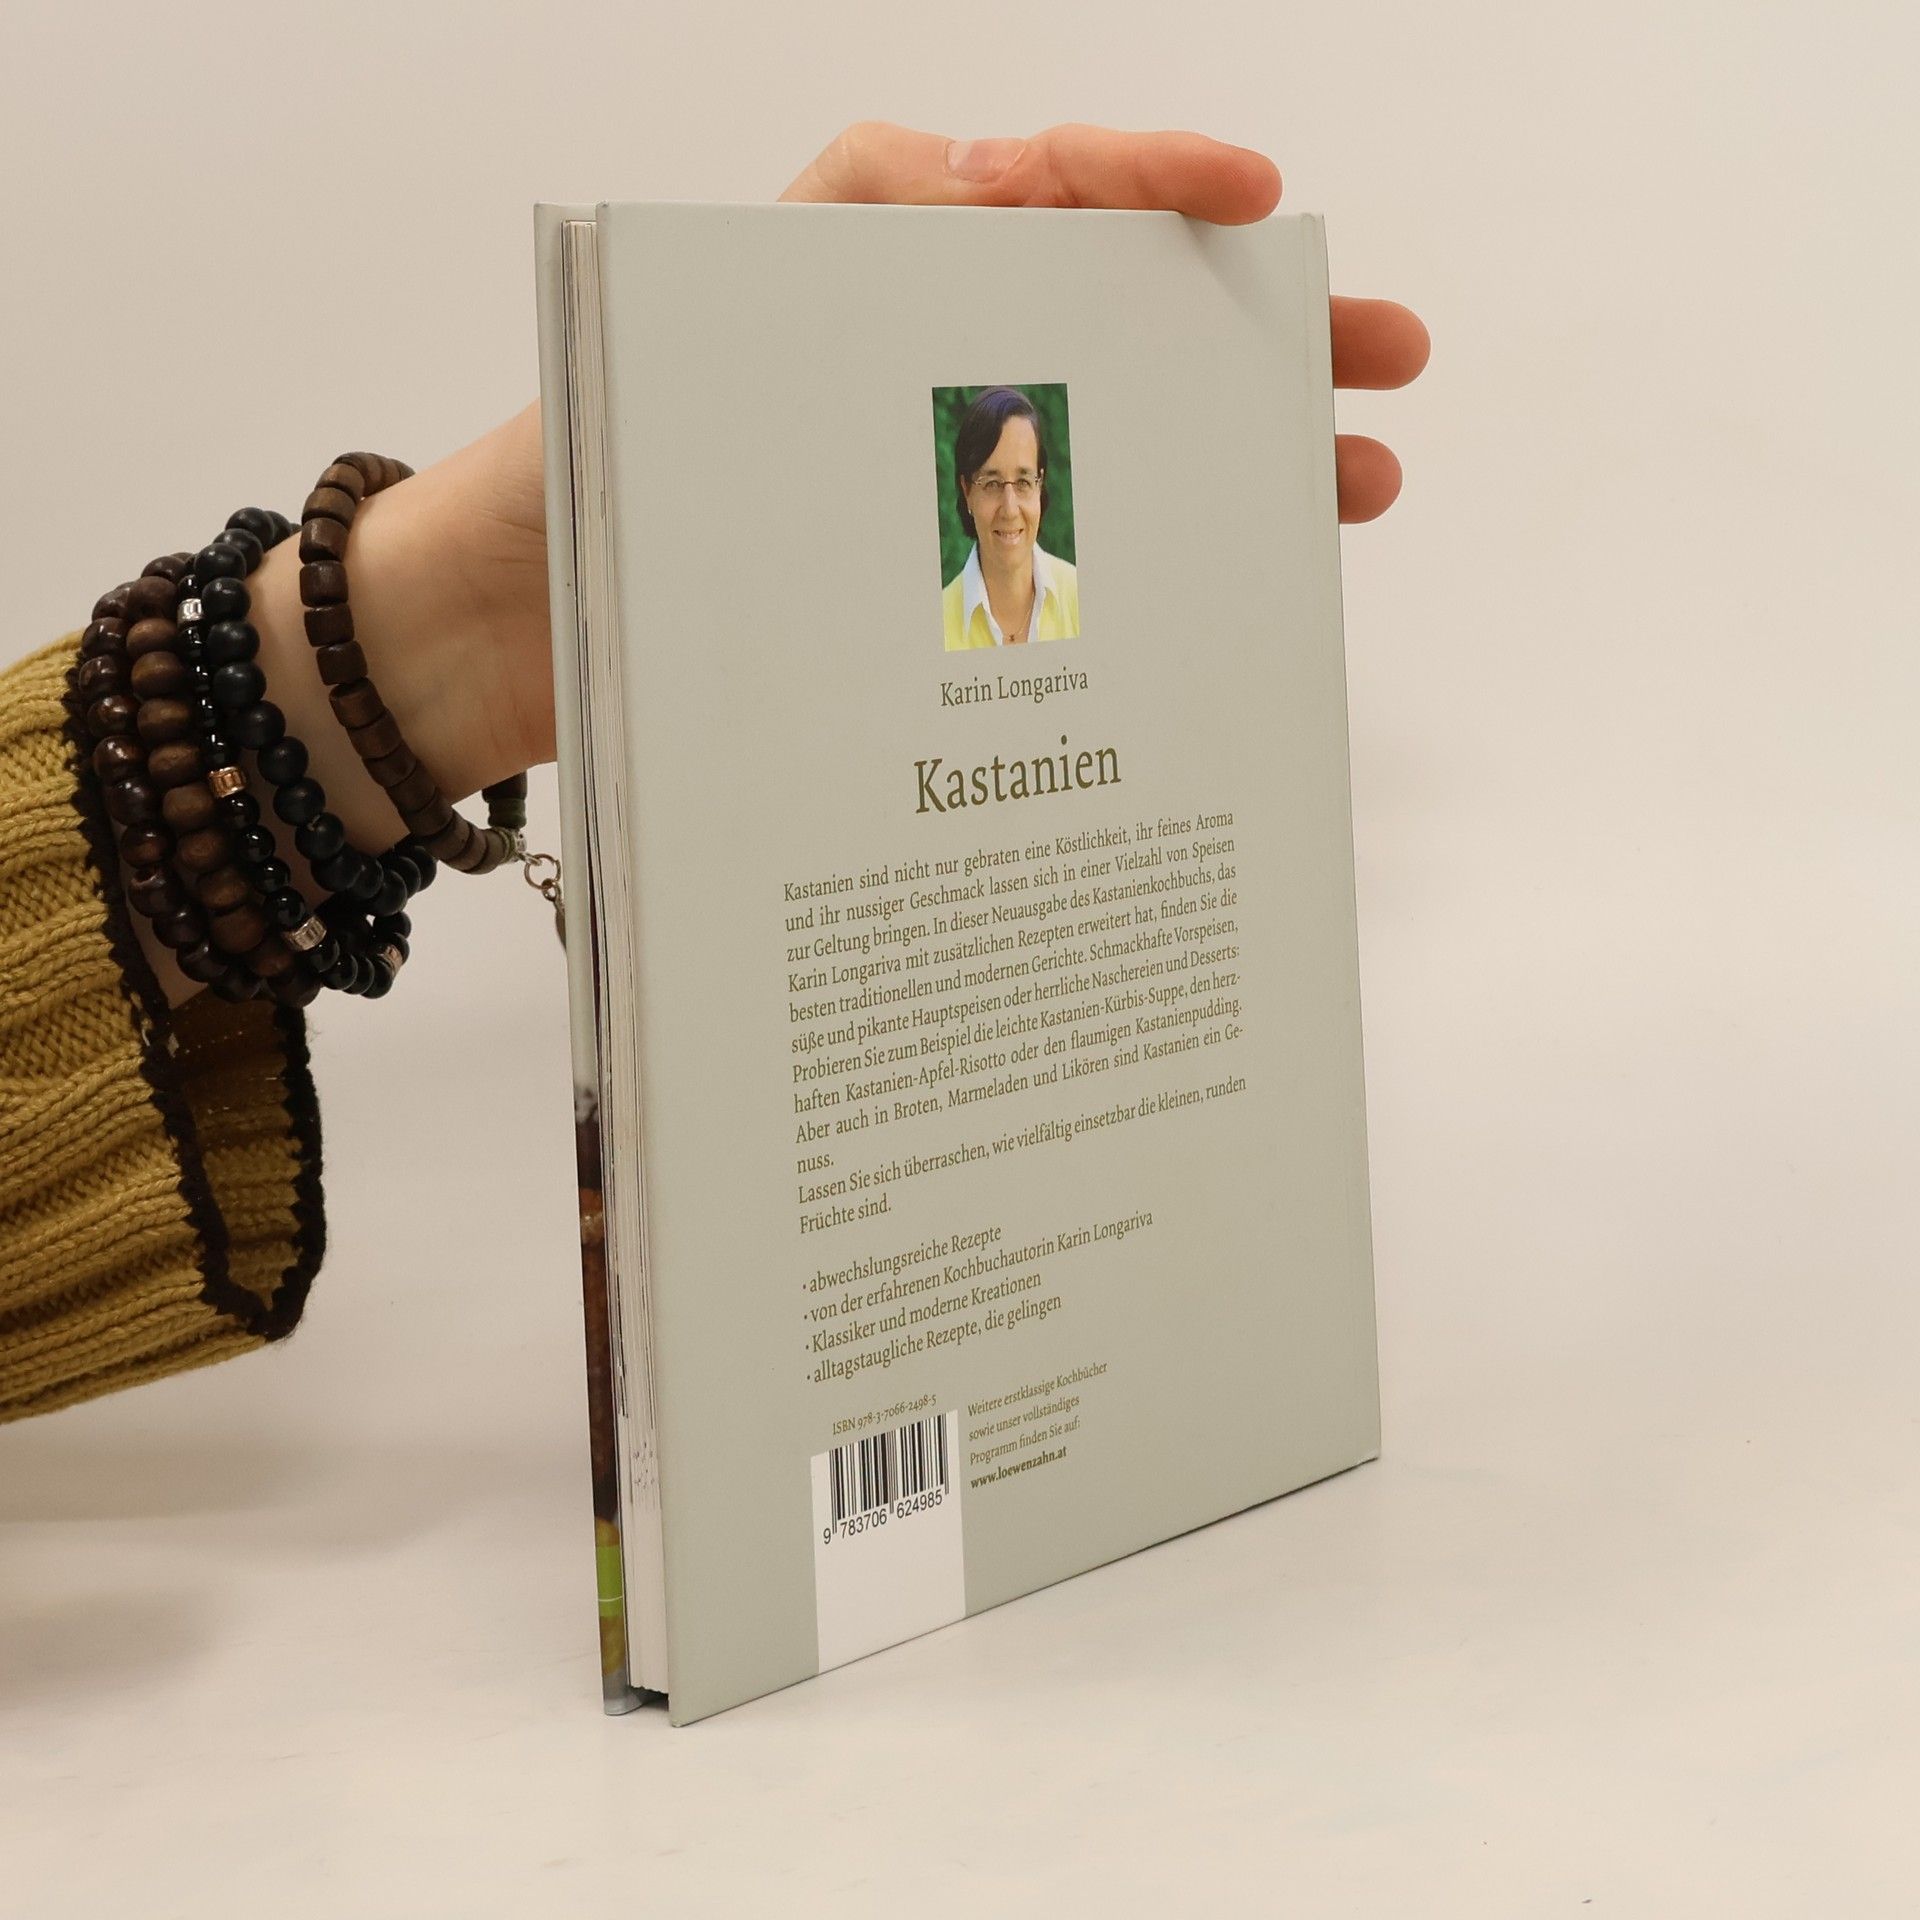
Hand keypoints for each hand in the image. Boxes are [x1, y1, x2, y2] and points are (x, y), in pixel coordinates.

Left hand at [138, 123, 1424, 1008]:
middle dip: (1255, 337)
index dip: (1155, 186)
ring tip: (1350, 485)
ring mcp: (921, 472)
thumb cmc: (566, 476)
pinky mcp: (915, 578)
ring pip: (1106, 442)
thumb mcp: (685, 315)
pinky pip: (1054, 549)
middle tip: (1381, 360)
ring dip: (1230, 461)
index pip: (1038, 186)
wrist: (494, 640)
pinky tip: (1221, 585)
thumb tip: (984, 178)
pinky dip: (1142, 560)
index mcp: (864, 265)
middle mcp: (909, 359)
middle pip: (1113, 322)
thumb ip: (839, 224)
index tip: (1258, 211)